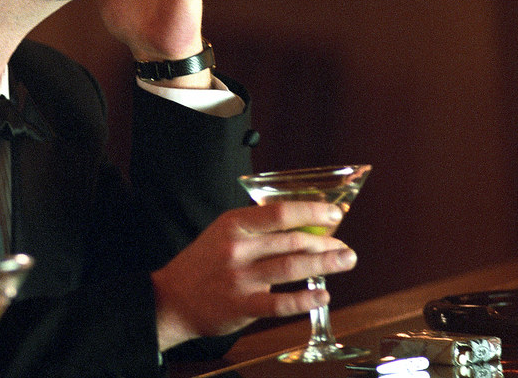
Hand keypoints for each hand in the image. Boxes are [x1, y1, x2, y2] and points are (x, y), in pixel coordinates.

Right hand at [150, 202, 358, 349]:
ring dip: (325, 265)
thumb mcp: (223, 234)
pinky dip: (305, 299)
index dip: (312, 212)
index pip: (280, 213)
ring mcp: (239, 277)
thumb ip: (256, 230)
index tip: (334, 214)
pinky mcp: (241, 305)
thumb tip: (302, 227)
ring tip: (345, 262)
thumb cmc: (203, 264)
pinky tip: (322, 295)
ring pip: (291, 267)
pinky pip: (281, 303)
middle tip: (345, 247)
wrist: (172, 298)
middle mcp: (237, 248)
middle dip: (326, 243)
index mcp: (233, 224)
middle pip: (292, 241)